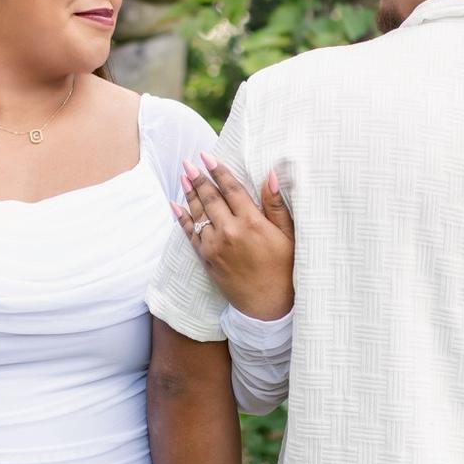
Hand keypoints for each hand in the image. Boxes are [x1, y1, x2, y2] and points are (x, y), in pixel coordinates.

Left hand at [174, 153, 293, 320]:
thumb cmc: (284, 269)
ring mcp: (215, 246)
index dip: (219, 171)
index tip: (207, 156)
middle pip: (210, 198)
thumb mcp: (288, 236)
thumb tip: (271, 175)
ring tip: (183, 176)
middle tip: (189, 163)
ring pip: (198, 214)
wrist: (268, 306)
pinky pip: (190, 234)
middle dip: (198, 178)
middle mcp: (230, 232)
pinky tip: (175, 205)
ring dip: (189, 193)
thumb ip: (276, 205)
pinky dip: (182, 218)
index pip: (231, 189)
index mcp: (251, 222)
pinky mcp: (207, 259)